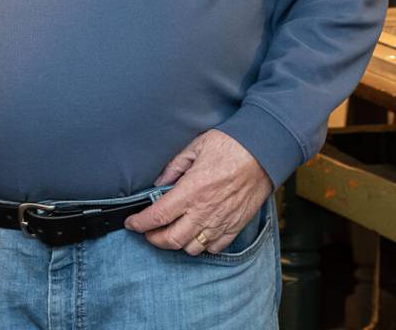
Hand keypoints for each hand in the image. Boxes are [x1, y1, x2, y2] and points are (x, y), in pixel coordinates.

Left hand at [123, 129, 272, 255]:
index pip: (158, 216)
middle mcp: (204, 211)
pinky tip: (196, 235)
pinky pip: (215, 248)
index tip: (132, 223)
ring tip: (171, 233)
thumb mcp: (195, 147)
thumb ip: (174, 167)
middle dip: (154, 239)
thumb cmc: (230, 146)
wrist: (264, 152)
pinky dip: (202, 247)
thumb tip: (159, 182)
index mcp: (191, 190)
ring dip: (177, 244)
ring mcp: (221, 221)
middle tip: (148, 232)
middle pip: (171, 239)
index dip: (140, 223)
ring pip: (192, 248)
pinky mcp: (235, 226)